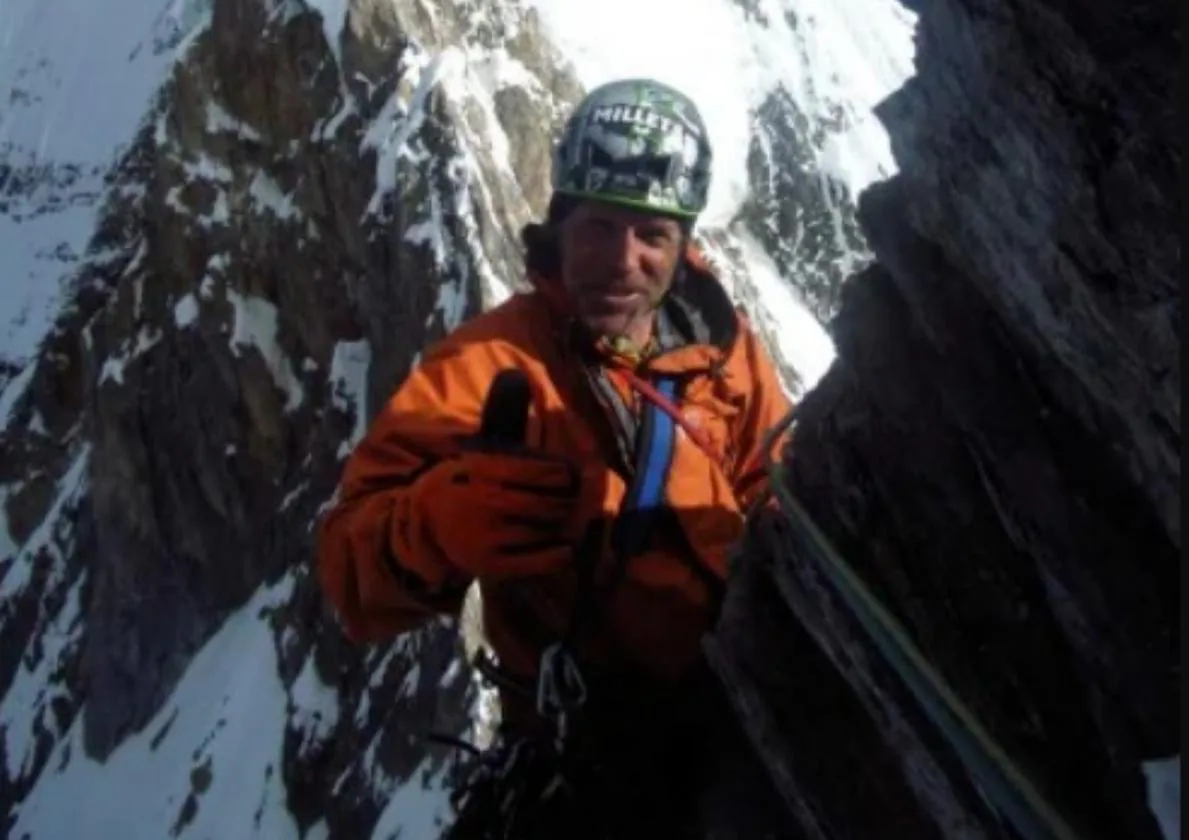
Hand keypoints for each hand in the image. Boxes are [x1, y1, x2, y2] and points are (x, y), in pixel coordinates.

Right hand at [397, 370, 582, 580]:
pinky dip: (558, 555)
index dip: (561, 476)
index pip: (542, 472)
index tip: (565, 476)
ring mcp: (490, 537)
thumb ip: (502, 414)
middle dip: (563, 501)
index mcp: (484, 469)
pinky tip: (564, 548)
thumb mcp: (477, 447)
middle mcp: (487, 502)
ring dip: (558, 525)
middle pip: (549, 503)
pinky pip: (540, 561)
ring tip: (559, 520)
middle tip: (567, 500)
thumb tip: (517, 372)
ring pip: (545, 530)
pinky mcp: (493, 565)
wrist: (422, 525)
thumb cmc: (461, 480)